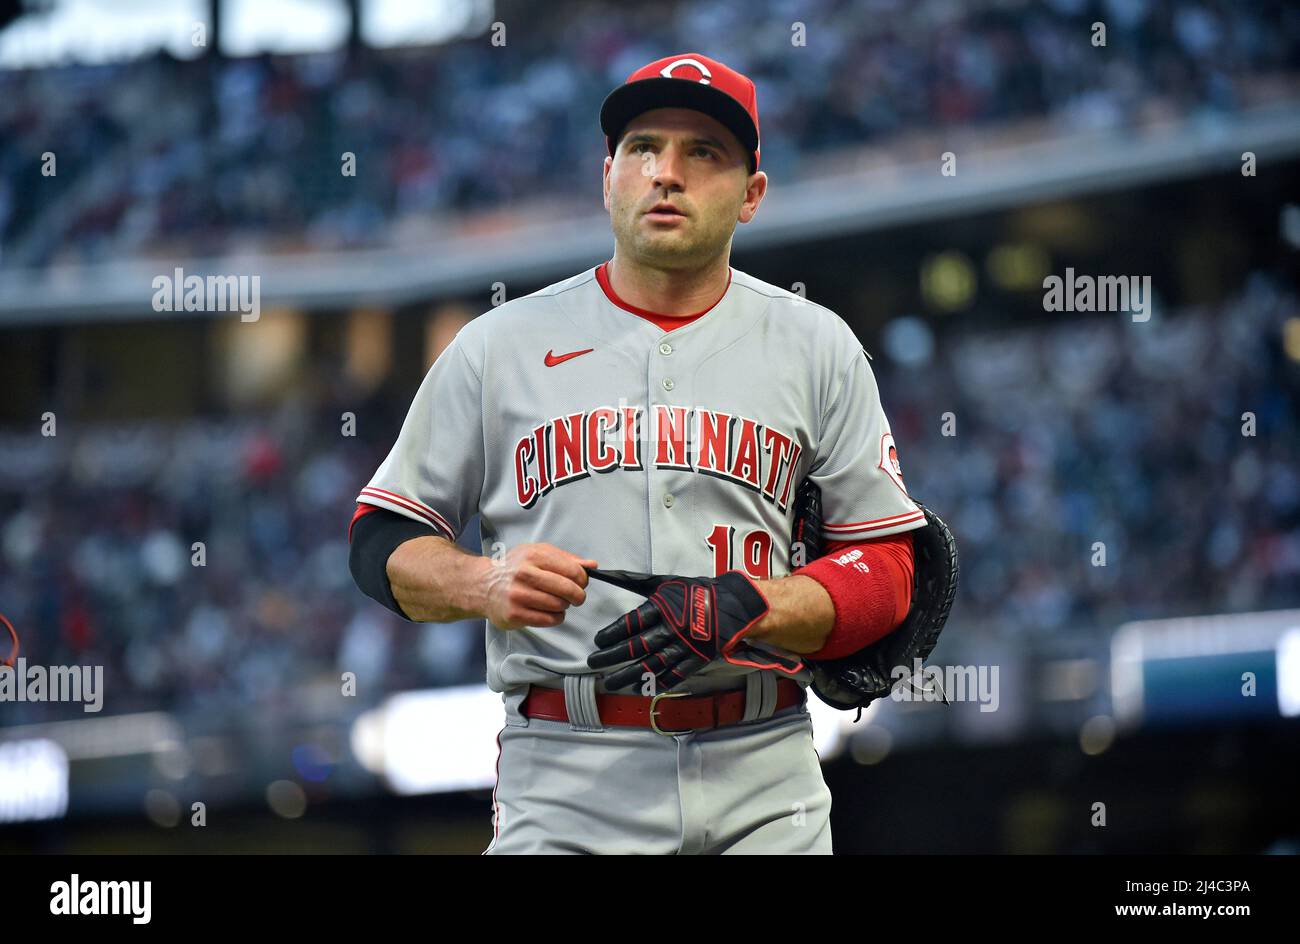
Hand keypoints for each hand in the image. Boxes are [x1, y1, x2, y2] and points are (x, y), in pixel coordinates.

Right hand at [481, 543, 596, 629]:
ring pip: (559, 606)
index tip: (581, 582)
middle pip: (568, 589)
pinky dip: (555, 617)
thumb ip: (566, 559)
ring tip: (555, 601)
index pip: (572, 570)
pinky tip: (548, 611)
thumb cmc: (514, 569)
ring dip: (563, 606)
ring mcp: (518, 595)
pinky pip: (549, 620)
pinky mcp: (515, 614)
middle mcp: (525, 574)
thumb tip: (591, 566)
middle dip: (577, 595)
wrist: (483, 585)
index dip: (582, 579)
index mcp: (533, 555)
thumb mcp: (538, 553)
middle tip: (575, 596)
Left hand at [584, 568, 803, 692]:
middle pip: (637, 646)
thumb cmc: (693, 592)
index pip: (631, 623)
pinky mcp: (696, 659)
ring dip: (629, 675)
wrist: (730, 605)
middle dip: (613, 657)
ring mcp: (684, 646)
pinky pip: (675, 674)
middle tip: (594, 663)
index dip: (612, 633)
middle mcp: (671, 628)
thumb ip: (634, 581)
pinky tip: (643, 688)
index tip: (598, 641)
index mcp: (662, 607)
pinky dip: (659, 682)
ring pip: (652, 664)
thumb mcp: (664, 582)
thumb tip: (605, 574)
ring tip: (611, 682)